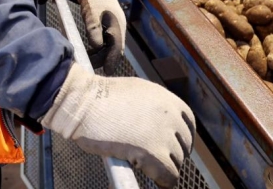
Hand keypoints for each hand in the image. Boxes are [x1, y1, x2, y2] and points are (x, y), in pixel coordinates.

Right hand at [41, 64, 194, 187]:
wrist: (84, 102)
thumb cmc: (101, 97)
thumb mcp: (137, 92)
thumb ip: (153, 107)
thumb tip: (156, 124)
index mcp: (169, 101)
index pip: (188, 126)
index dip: (179, 139)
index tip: (172, 146)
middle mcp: (171, 118)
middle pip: (183, 145)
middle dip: (171, 153)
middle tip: (154, 156)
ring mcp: (163, 136)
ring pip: (176, 162)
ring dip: (164, 165)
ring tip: (146, 164)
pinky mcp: (152, 155)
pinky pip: (168, 176)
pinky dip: (164, 181)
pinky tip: (156, 181)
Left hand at [77, 0, 125, 74]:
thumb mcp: (92, 14)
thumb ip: (94, 30)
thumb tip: (97, 46)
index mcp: (117, 26)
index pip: (117, 48)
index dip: (112, 60)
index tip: (107, 71)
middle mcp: (118, 29)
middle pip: (114, 50)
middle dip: (105, 59)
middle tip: (92, 67)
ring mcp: (114, 29)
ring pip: (109, 47)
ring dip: (101, 54)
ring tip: (89, 60)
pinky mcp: (108, 28)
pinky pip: (106, 42)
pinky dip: (99, 49)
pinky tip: (90, 51)